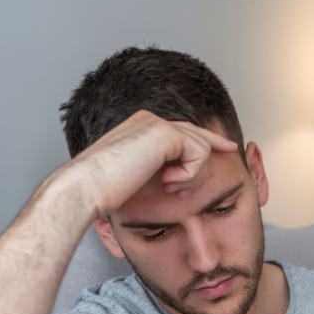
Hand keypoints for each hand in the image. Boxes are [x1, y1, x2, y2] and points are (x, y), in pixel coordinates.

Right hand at [63, 110, 238, 217]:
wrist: (84, 191)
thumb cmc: (102, 193)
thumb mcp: (136, 179)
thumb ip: (157, 169)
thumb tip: (176, 172)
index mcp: (140, 129)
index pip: (183, 131)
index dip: (207, 141)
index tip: (228, 149)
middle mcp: (149, 120)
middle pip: (197, 133)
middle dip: (210, 153)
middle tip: (203, 176)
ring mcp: (156, 124)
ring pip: (201, 146)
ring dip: (192, 176)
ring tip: (170, 189)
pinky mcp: (164, 133)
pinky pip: (198, 153)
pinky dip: (190, 174)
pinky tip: (169, 183)